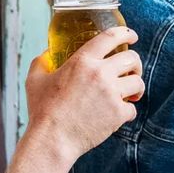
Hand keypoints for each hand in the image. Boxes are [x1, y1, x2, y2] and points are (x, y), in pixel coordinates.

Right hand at [24, 26, 144, 163]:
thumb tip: (47, 53)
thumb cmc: (42, 110)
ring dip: (136, 87)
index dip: (126, 33)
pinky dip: (127, 111)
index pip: (112, 37)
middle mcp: (100, 73)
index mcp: (82, 61)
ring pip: (138, 82)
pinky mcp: (118, 113)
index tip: (131, 36)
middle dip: (135, 63)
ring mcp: (111, 93)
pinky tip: (118, 114)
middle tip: (131, 70)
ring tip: (130, 93)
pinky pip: (132, 108)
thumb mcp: (35, 80)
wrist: (52, 139)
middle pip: (132, 57)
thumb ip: (42, 62)